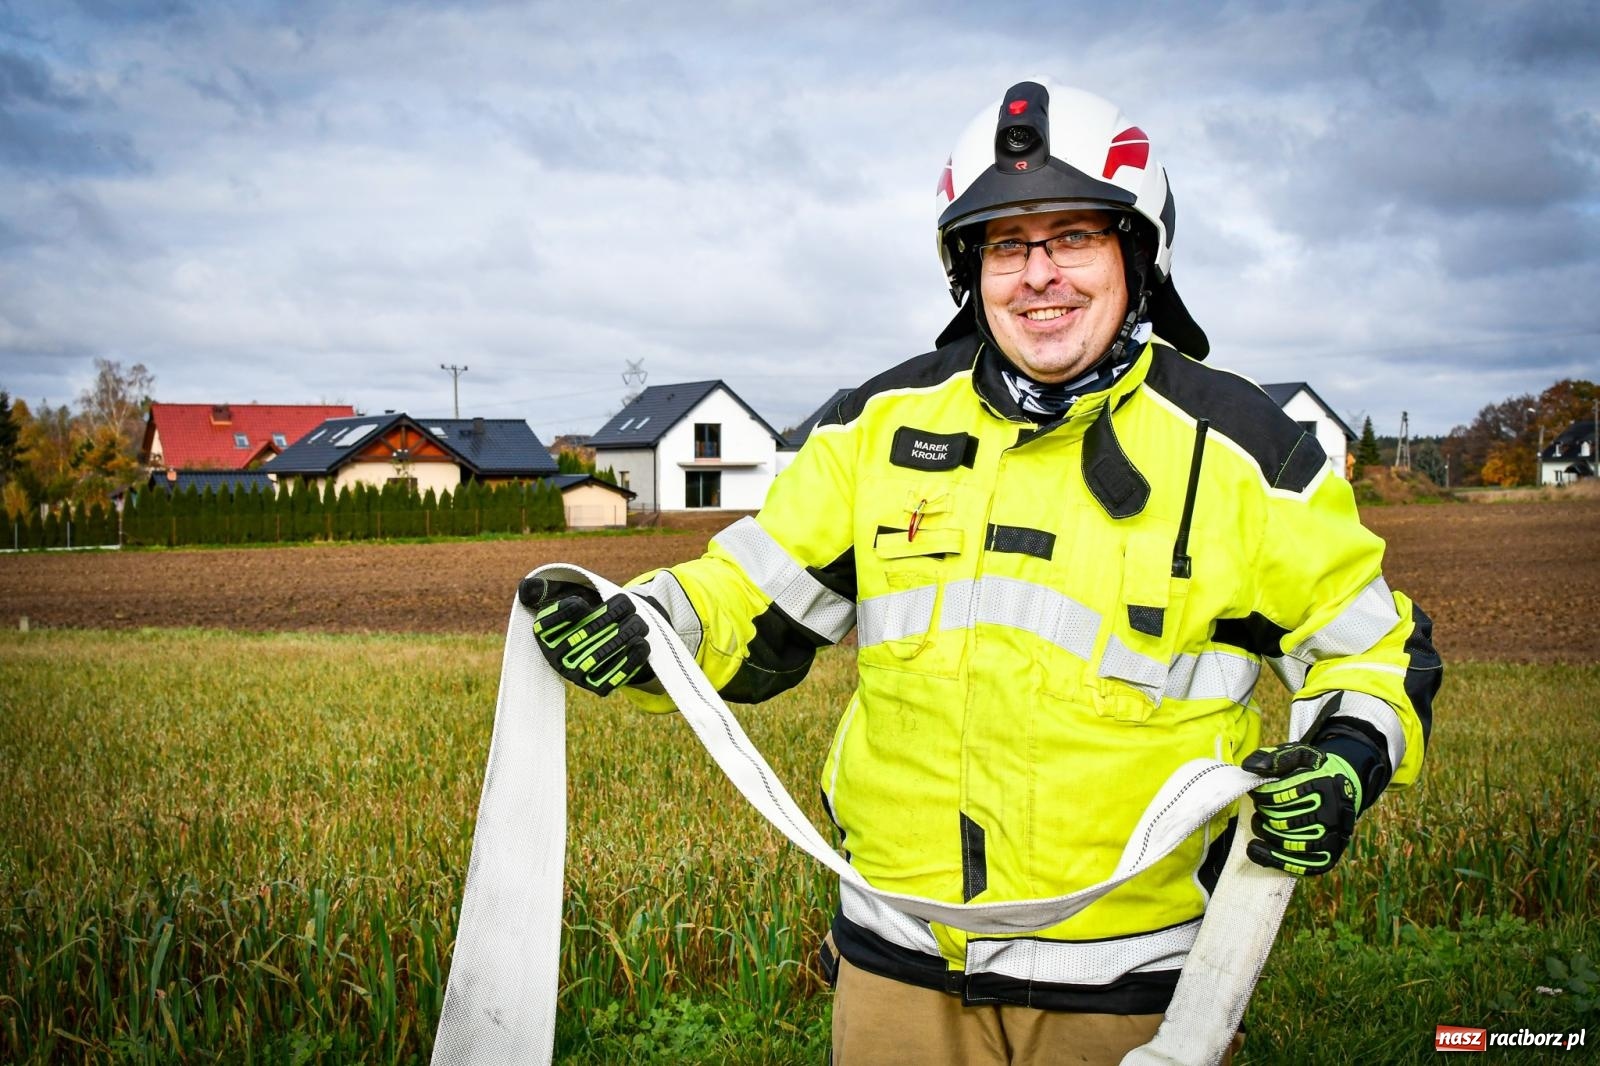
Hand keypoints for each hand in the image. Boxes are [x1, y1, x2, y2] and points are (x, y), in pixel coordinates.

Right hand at [517, 576, 652, 694]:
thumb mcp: (559, 595)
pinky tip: (642, 644)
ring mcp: (577, 675)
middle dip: (606, 620)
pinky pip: (612, 678)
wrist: (600, 634)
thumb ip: (543, 589)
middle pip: (579, 639)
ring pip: (598, 658)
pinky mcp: (597, 687)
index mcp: (542, 635)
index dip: (564, 613)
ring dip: (622, 638)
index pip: (548, 624)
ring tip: (639, 622)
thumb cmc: (578, 609)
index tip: (582, 603)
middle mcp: (556, 659)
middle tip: (628, 604)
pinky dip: (629, 662)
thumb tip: (528, 588)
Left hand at [1241, 742, 1362, 876]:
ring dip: (1265, 832)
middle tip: (1260, 807)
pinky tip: (1254, 849)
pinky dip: (1273, 859)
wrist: (1347, 789)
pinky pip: (1298, 864)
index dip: (1261, 795)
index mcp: (1323, 786)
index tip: (1256, 792)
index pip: (1279, 795)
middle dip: (1263, 813)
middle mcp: (1331, 814)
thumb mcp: (1300, 755)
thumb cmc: (1316, 772)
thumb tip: (1249, 768)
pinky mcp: (1329, 857)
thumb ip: (1275, 758)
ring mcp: (1332, 838)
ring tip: (1259, 822)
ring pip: (1287, 842)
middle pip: (1281, 819)